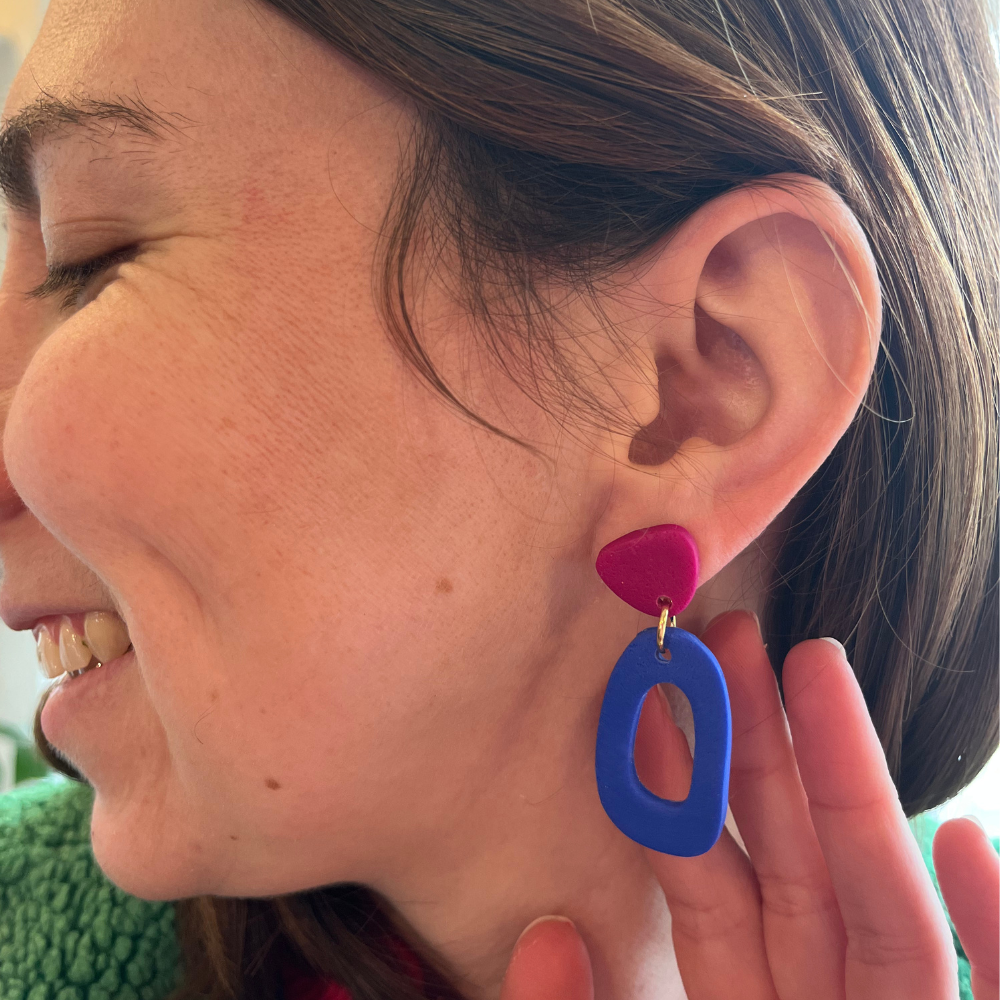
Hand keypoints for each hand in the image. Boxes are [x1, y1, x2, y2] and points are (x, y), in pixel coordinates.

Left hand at [500, 610, 998, 998]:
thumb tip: (545, 935)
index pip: (707, 890)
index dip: (677, 788)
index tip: (645, 692)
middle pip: (794, 867)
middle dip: (763, 746)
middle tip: (728, 638)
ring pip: (887, 910)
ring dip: (860, 787)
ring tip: (819, 670)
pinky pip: (997, 988)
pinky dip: (995, 927)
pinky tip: (972, 839)